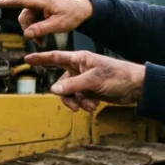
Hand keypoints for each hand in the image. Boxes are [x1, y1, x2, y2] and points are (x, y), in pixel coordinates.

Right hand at [0, 0, 93, 39]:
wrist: (84, 10)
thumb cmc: (73, 14)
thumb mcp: (58, 24)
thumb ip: (41, 29)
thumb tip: (26, 34)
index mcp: (40, 1)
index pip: (20, 0)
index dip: (6, 2)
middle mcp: (37, 1)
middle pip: (24, 17)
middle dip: (28, 30)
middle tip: (39, 42)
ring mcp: (39, 5)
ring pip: (28, 20)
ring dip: (33, 31)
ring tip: (42, 41)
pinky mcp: (42, 10)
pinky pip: (33, 20)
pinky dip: (36, 29)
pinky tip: (43, 36)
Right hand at [25, 51, 145, 110]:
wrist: (136, 87)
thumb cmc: (118, 76)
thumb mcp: (93, 80)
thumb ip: (72, 85)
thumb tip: (53, 90)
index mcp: (79, 60)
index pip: (55, 58)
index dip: (41, 58)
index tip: (28, 58)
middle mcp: (79, 69)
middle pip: (61, 83)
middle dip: (67, 96)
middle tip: (75, 104)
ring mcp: (84, 81)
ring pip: (69, 94)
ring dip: (77, 102)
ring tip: (89, 107)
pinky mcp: (90, 91)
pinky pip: (79, 99)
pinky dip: (84, 104)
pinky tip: (94, 106)